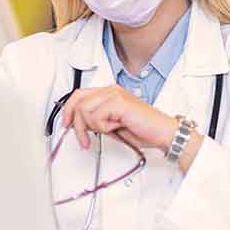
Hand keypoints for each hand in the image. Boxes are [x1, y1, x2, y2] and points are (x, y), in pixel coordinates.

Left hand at [59, 85, 177, 151]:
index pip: (79, 95)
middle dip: (76, 123)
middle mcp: (111, 90)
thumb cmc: (143, 129)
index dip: (68, 110)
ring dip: (93, 127)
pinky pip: (97, 117)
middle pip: (78, 100)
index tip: (67, 125)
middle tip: (83, 139)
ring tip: (108, 131)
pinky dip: (104, 128)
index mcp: (110, 92)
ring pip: (84, 110)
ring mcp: (115, 94)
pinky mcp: (119, 102)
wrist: (162, 133)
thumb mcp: (112, 126)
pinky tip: (117, 127)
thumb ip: (96, 121)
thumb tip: (79, 124)